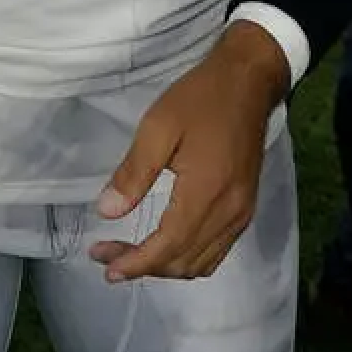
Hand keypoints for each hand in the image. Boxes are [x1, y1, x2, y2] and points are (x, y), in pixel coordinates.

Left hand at [89, 22, 285, 281]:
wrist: (248, 84)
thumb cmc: (198, 100)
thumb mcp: (156, 129)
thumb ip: (132, 174)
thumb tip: (107, 213)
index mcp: (206, 194)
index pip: (168, 246)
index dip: (136, 263)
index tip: (103, 266)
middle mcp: (230, 213)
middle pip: (185, 261)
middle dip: (144, 266)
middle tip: (105, 255)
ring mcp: (242, 213)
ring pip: (203, 261)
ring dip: (166, 266)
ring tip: (129, 255)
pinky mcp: (245, 207)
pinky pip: (218, 249)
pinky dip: (188, 257)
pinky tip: (164, 245)